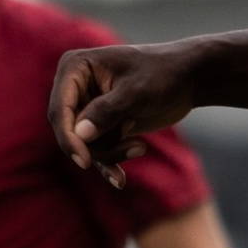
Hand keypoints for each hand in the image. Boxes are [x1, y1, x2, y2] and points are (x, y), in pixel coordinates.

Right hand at [50, 41, 203, 187]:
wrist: (188, 78)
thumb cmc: (163, 74)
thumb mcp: (136, 92)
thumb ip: (106, 112)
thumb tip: (80, 134)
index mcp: (75, 68)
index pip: (60, 109)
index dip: (68, 138)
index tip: (84, 162)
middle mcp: (75, 86)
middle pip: (70, 131)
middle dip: (99, 146)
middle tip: (134, 148)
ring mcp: (87, 106)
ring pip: (84, 145)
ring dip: (111, 152)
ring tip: (139, 148)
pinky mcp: (101, 123)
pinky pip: (95, 150)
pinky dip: (109, 163)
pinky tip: (119, 180)